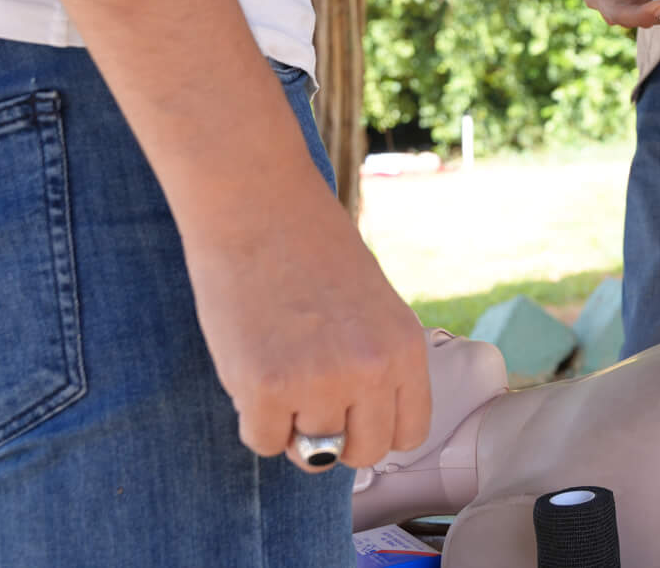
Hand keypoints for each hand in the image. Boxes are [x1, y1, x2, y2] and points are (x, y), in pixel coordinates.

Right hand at [183, 174, 431, 470]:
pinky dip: (253, 417)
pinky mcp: (265, 388)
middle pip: (362, 453)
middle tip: (309, 396)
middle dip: (335, 438)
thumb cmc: (310, 248)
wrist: (257, 205)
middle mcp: (371, 370)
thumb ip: (375, 363)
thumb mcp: (371, 306)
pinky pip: (262, 441)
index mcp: (405, 347)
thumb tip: (358, 424)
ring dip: (290, 421)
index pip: (408, 433)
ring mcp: (319, 382)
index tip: (351, 411)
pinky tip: (251, 365)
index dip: (374, 427)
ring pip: (309, 453)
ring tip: (277, 362)